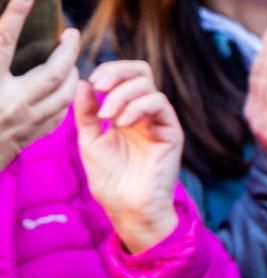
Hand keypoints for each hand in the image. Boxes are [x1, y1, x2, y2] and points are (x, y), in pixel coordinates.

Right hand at [0, 0, 79, 171]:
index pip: (2, 42)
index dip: (16, 15)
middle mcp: (8, 103)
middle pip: (51, 73)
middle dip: (67, 51)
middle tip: (72, 32)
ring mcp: (22, 123)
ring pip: (62, 95)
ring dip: (72, 74)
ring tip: (72, 58)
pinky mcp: (27, 137)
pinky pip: (58, 117)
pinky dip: (65, 99)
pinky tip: (65, 88)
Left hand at [76, 62, 182, 253]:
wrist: (127, 206)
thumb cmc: (110, 178)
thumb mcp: (89, 139)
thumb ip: (86, 111)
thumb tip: (83, 82)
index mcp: (126, 112)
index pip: (125, 77)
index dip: (110, 71)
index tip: (92, 83)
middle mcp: (145, 113)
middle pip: (141, 72)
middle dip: (118, 72)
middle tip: (100, 85)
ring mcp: (160, 121)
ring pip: (148, 86)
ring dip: (123, 95)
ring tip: (107, 116)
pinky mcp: (171, 132)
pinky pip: (159, 104)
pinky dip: (137, 107)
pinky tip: (121, 123)